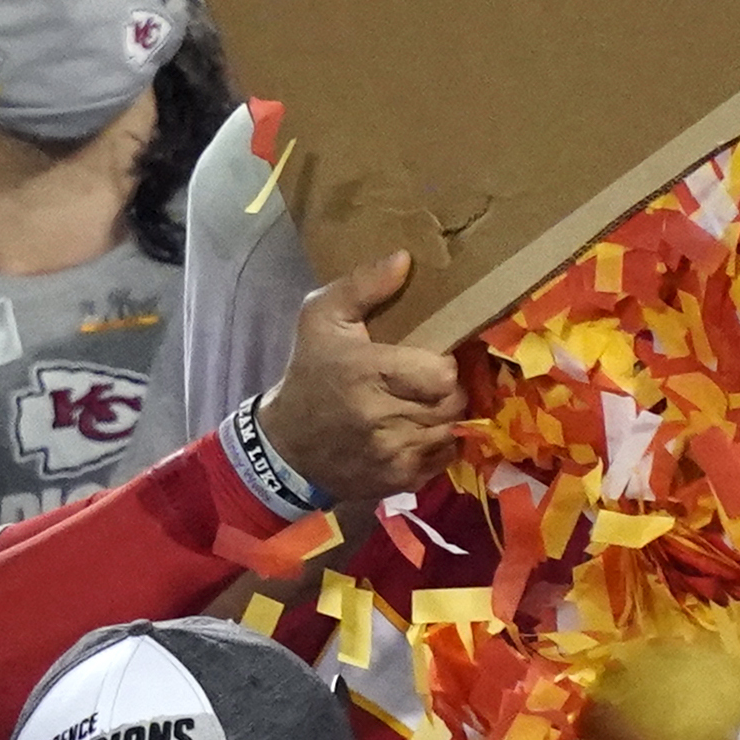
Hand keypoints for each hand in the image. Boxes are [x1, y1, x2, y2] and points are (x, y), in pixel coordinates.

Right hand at [256, 252, 466, 505]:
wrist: (286, 445)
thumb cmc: (309, 372)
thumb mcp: (321, 317)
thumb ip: (363, 284)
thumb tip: (406, 258)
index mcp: (367, 372)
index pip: (442, 374)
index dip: (442, 365)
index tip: (427, 359)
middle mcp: (381, 418)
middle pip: (453, 403)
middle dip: (445, 390)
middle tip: (426, 382)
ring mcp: (391, 454)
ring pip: (450, 431)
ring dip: (442, 417)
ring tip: (419, 405)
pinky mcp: (398, 481)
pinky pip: (444, 458)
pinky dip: (436, 444)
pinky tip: (413, 431)